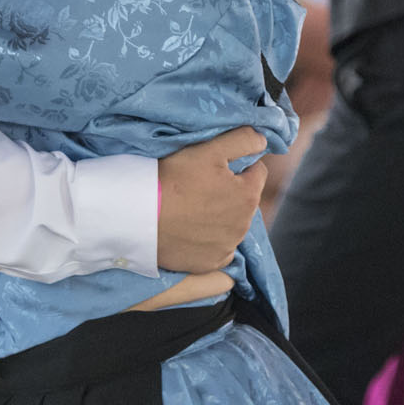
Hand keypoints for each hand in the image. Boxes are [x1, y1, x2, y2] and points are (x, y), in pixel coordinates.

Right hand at [156, 127, 268, 272]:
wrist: (140, 217)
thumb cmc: (174, 179)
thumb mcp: (208, 149)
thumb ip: (242, 140)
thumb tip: (263, 140)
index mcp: (248, 195)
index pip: (257, 172)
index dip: (238, 165)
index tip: (214, 167)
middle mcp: (244, 225)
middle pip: (244, 200)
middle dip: (230, 192)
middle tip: (199, 186)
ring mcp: (227, 247)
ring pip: (232, 225)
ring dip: (221, 216)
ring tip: (192, 208)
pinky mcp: (210, 264)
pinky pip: (218, 249)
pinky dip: (210, 240)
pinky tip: (192, 231)